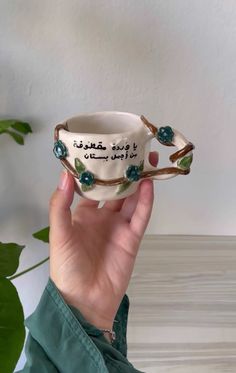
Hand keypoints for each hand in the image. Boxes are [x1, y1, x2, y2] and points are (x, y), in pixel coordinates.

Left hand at [49, 151, 157, 332]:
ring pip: (131, 200)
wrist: (85, 300)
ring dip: (138, 182)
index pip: (92, 187)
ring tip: (144, 161)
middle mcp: (102, 217)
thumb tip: (65, 174)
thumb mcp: (59, 233)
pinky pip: (140, 216)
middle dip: (123, 173)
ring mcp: (119, 227)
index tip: (104, 150)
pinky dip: (145, 201)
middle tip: (131, 151)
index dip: (98, 170)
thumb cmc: (68, 267)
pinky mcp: (132, 238)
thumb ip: (60, 205)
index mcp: (83, 214)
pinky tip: (148, 184)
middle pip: (115, 190)